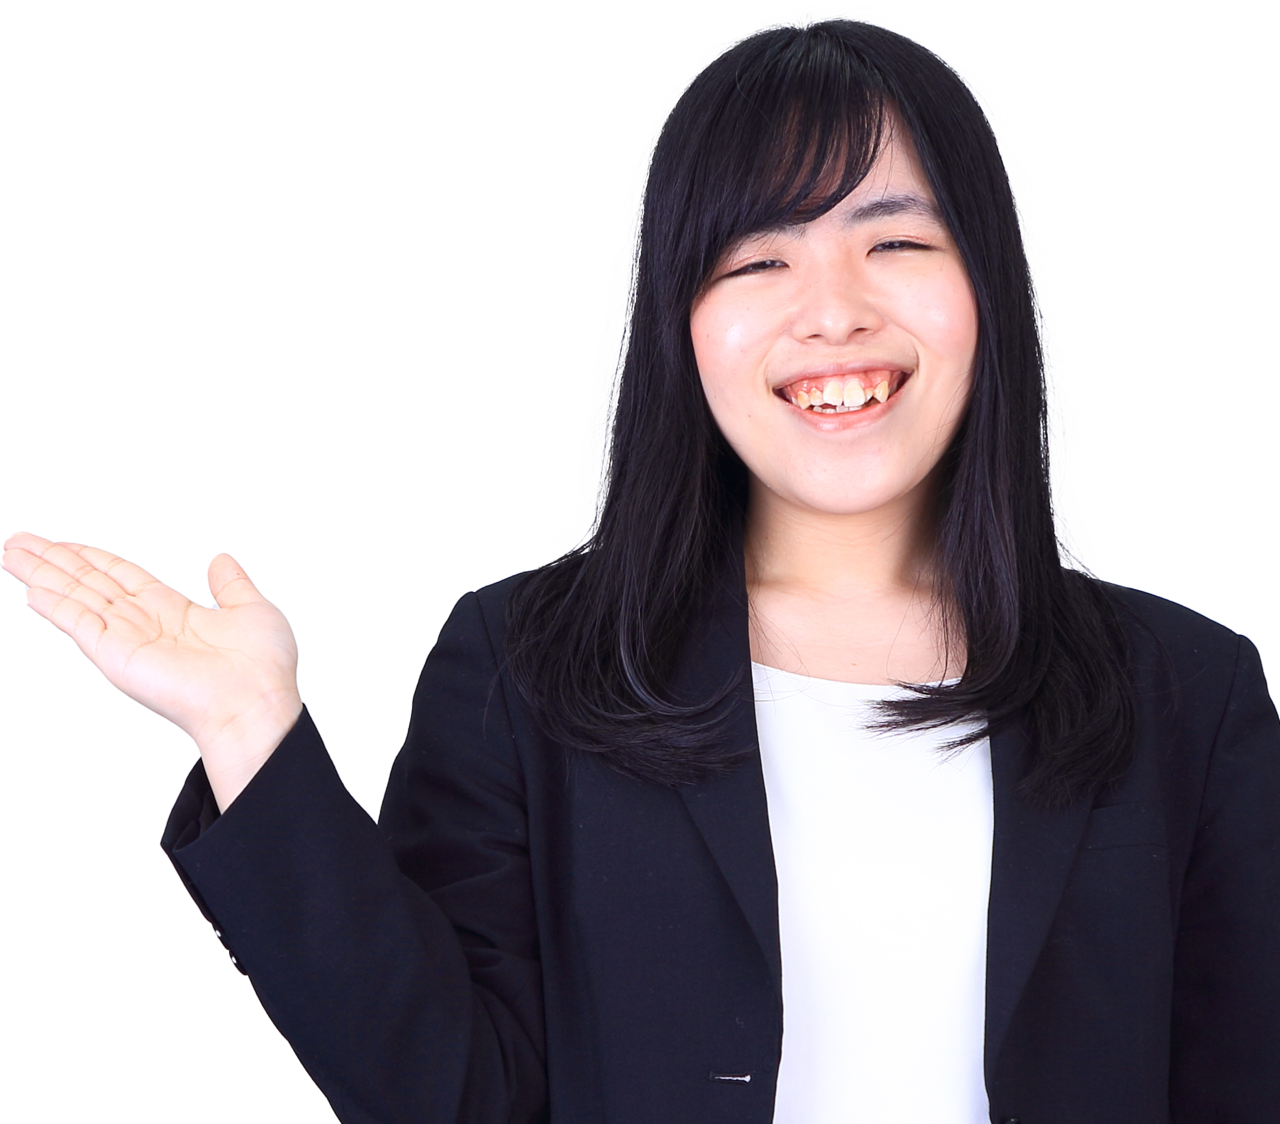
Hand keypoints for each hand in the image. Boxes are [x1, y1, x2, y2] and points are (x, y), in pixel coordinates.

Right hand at [1, 530, 303, 810]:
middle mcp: (142, 623)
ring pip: (76, 597)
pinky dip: (56, 606)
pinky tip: (30, 591)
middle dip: (53, 560)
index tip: (61, 541)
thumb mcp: (252, 609)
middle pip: (88, 582)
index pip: (121, 574)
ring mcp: (126, 640)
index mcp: (172, 610)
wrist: (256, 703)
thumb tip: (219, 557)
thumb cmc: (262, 666)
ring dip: (41, 575)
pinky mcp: (116, 657)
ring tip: (9, 554)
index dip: (90, 556)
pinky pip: (79, 624)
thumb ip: (231, 584)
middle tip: (14, 540)